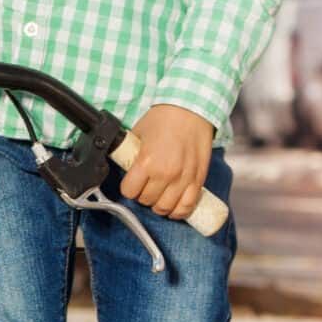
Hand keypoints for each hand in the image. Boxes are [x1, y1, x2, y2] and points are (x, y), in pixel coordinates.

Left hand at [119, 103, 213, 221]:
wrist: (190, 110)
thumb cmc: (163, 119)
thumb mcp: (137, 135)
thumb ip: (131, 155)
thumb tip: (124, 167)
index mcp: (147, 162)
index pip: (129, 191)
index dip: (128, 188)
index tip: (130, 183)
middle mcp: (165, 174)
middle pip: (146, 201)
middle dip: (142, 196)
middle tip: (144, 187)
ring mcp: (183, 179)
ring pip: (166, 208)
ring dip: (158, 205)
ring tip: (158, 196)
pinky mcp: (198, 180)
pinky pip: (187, 207)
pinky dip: (178, 211)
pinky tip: (173, 206)